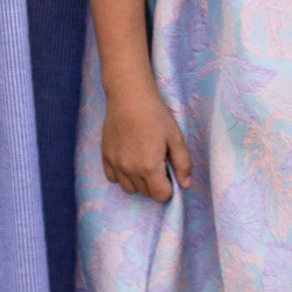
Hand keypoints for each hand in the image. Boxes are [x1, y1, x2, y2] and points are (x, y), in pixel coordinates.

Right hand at [103, 87, 192, 201]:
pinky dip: (122, 175)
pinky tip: (129, 160)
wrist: (129, 96)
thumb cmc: (155, 114)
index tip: (169, 171)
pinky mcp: (105, 157)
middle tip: (158, 162)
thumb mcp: (175, 137)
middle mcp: (130, 170)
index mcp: (150, 167)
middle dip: (156, 183)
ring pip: (129, 189)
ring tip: (143, 162)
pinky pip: (113, 178)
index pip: (161, 196)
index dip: (169, 187)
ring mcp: (115, 165)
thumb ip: (183, 164)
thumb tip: (186, 185)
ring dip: (139, 182)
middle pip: (146, 193)